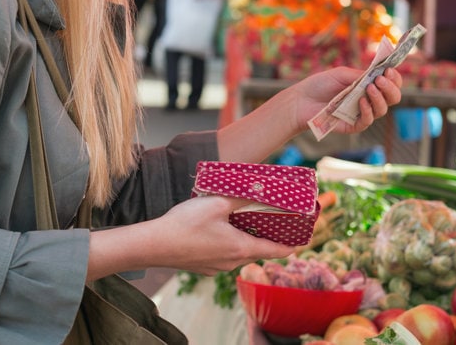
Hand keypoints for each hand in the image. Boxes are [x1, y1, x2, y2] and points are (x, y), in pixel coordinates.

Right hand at [146, 196, 295, 275]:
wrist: (153, 245)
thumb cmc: (185, 223)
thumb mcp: (217, 203)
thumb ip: (241, 195)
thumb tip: (260, 188)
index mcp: (241, 247)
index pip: (276, 251)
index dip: (291, 246)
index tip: (301, 242)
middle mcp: (231, 262)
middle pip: (257, 251)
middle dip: (266, 239)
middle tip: (272, 223)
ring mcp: (216, 267)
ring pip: (238, 254)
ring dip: (245, 240)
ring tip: (244, 223)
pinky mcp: (202, 267)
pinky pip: (222, 256)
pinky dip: (227, 244)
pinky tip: (217, 231)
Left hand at [284, 66, 402, 134]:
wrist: (301, 100)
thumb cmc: (319, 85)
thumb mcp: (342, 74)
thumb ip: (361, 75)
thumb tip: (379, 74)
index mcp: (367, 86)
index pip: (389, 85)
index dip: (394, 78)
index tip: (390, 70)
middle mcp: (368, 100)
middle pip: (392, 99)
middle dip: (391, 88)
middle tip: (381, 80)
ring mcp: (361, 113)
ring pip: (382, 110)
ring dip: (379, 98)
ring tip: (370, 88)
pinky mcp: (353, 125)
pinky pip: (367, 121)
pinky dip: (367, 111)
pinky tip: (361, 101)